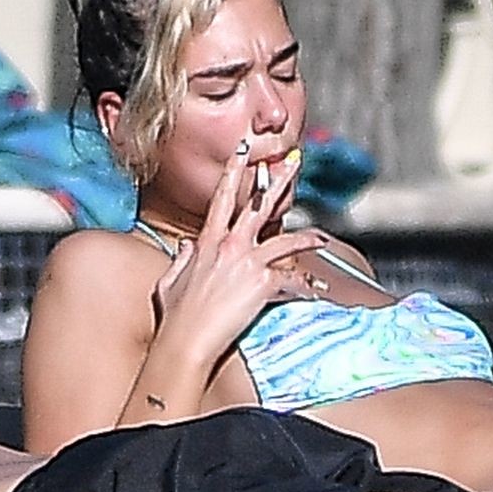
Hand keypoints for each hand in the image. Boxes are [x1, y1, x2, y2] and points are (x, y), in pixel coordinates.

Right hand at [149, 141, 327, 358]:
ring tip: (321, 237)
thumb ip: (181, 258)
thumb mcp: (171, 280)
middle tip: (294, 162)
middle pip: (259, 205)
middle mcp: (229, 245)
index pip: (222, 198)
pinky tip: (318, 289)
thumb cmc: (177, 316)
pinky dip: (307, 285)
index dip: (234, 171)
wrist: (186, 340)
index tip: (245, 152)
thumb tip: (186, 246)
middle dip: (278, 180)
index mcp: (206, 242)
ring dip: (308, 237)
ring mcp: (247, 262)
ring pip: (286, 240)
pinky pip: (293, 278)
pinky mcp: (262, 282)